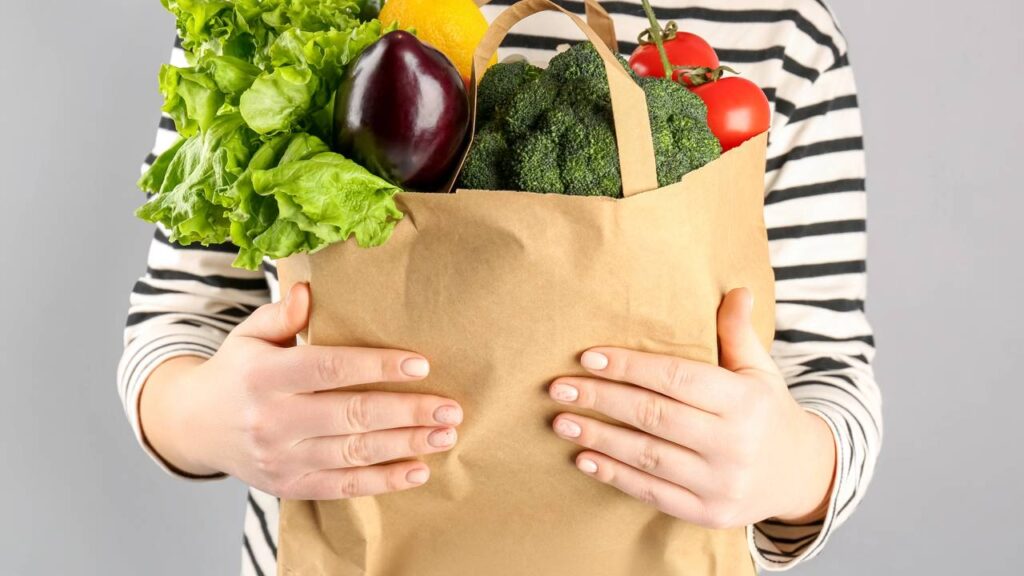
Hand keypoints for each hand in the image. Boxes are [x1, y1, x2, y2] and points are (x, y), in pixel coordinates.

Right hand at [139, 283, 463, 499]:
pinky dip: (384, 481)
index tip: (421, 365)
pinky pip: (344, 486)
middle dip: (407, 412)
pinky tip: (419, 470)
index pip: (330, 369)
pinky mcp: (291, 486)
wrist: (194, 426)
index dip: (378, 367)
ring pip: (354, 453)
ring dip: (405, 445)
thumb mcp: (248, 335)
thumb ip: (280, 314)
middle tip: (450, 408)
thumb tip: (309, 291)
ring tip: (444, 435)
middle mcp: (273, 420)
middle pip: (352, 415)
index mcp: (264, 376)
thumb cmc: (236, 371)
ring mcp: (283, 458)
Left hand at [548, 288, 835, 527]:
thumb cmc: (766, 411)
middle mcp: (733, 444)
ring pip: (648, 457)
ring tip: (561, 422)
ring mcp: (721, 483)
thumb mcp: (760, 369)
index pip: (678, 379)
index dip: (630, 367)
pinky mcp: (708, 513)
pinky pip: (653, 494)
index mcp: (744, 401)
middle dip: (602, 400)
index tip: (588, 357)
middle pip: (655, 416)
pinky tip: (584, 459)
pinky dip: (615, 476)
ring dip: (599, 438)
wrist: (801, 474)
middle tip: (559, 388)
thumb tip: (737, 289)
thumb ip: (738, 332)